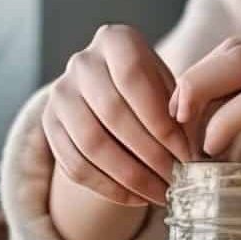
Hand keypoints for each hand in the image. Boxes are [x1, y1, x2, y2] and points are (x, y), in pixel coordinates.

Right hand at [44, 24, 193, 206]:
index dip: (161, 120)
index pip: (134, 78)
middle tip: (177, 179)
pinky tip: (137, 199)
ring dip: (131, 177)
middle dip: (150, 154)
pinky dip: (109, 188)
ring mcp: (59, 95)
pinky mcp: (49, 127)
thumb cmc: (153, 90)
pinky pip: (75, 166)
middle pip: (112, 113)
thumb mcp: (172, 86)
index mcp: (115, 40)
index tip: (187, 153)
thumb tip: (192, 150)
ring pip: (91, 145)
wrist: (113, 93)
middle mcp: (81, 63)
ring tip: (161, 193)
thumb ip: (182, 109)